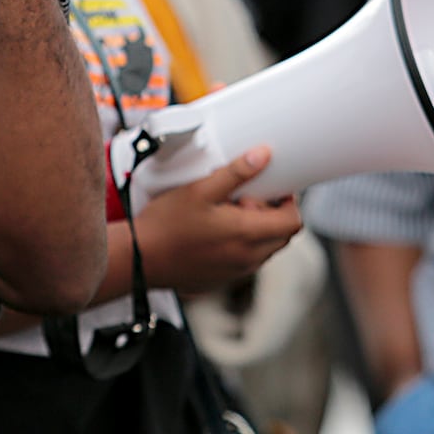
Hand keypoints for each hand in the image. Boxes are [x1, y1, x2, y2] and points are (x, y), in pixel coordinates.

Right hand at [136, 146, 302, 294]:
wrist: (140, 259)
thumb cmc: (167, 224)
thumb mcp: (201, 189)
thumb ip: (236, 172)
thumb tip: (263, 155)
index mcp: (248, 235)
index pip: (293, 222)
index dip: (288, 202)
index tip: (271, 189)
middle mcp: (248, 259)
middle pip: (283, 236)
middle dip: (272, 215)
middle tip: (245, 198)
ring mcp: (236, 272)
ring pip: (265, 249)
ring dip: (258, 230)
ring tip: (228, 214)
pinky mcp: (223, 279)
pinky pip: (247, 261)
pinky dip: (243, 245)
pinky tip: (217, 232)